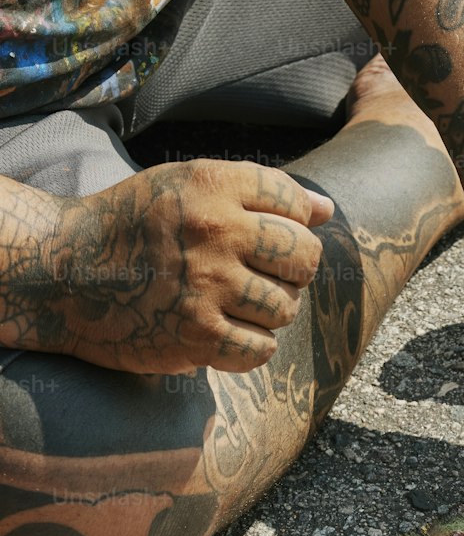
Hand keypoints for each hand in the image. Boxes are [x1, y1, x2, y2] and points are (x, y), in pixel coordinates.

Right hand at [43, 160, 333, 374]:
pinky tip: (225, 332)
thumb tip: (326, 210)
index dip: (296, 224)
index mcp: (212, 186)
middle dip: (293, 271)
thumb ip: (258, 193)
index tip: (266, 237)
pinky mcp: (196, 335)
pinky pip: (260, 349)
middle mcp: (214, 232)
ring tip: (235, 302)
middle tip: (261, 275)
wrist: (64, 273)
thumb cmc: (134, 226)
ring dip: (269, 311)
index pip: (298, 205)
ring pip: (286, 308)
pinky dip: (250, 346)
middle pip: (304, 257)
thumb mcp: (187, 187)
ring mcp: (206, 286)